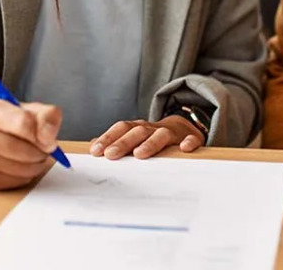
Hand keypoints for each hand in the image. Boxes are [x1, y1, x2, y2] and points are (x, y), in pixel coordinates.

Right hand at [0, 100, 62, 189]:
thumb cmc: (11, 122)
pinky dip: (26, 176)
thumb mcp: (30, 110)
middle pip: (24, 150)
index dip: (43, 134)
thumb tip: (49, 138)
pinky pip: (17, 182)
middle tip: (44, 148)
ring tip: (33, 155)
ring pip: (22, 169)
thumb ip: (46, 117)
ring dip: (36, 165)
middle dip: (41, 152)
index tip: (50, 140)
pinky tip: (21, 164)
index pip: (24, 123)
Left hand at [90, 115, 204, 159]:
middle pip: (137, 131)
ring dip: (150, 143)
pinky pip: (190, 139)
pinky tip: (183, 149)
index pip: (121, 128)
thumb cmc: (154, 137)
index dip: (108, 138)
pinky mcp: (190, 138)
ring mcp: (172, 133)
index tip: (95, 151)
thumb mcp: (135, 137)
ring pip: (161, 135)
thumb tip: (92, 145)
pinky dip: (188, 143)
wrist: (184, 128)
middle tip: (111, 155)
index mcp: (138, 128)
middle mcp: (153, 128)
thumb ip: (115, 141)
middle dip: (123, 142)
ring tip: (139, 154)